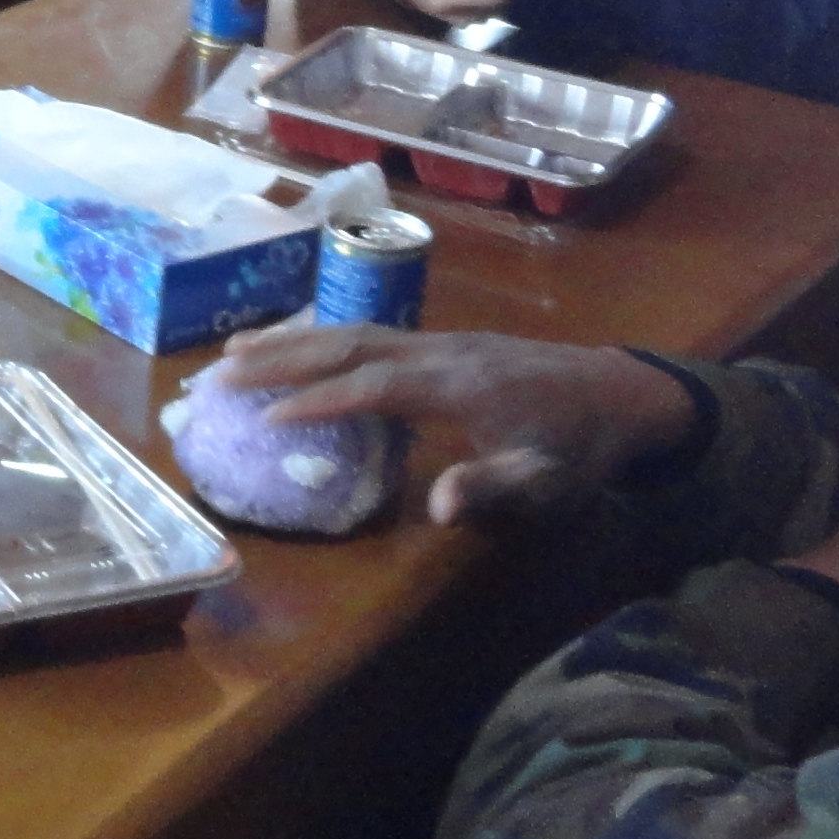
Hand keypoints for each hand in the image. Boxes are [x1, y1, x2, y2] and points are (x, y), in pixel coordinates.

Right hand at [218, 323, 697, 520]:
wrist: (620, 394)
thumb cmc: (580, 444)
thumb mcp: (548, 478)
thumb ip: (494, 487)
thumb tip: (436, 507)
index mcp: (457, 383)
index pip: (371, 385)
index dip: (317, 398)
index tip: (263, 415)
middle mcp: (438, 351)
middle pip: (347, 344)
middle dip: (281, 355)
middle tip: (218, 370)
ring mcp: (437, 341)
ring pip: (352, 331)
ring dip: (292, 339)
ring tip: (232, 348)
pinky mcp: (439, 344)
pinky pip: (367, 333)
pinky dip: (321, 338)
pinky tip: (295, 347)